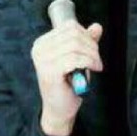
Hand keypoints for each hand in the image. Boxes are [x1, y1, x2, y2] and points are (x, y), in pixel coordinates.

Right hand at [31, 20, 102, 135]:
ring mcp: (42, 60)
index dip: (87, 35)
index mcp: (42, 43)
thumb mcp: (78, 58)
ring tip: (96, 65)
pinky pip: (75, 59)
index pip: (69, 26)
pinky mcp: (49, 72)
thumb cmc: (67, 84)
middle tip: (97, 60)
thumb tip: (97, 27)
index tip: (93, 50)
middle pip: (74, 34)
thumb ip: (85, 42)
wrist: (59, 109)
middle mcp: (39, 49)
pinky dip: (89, 62)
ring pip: (75, 46)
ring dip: (92, 55)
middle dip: (92, 46)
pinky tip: (94, 69)